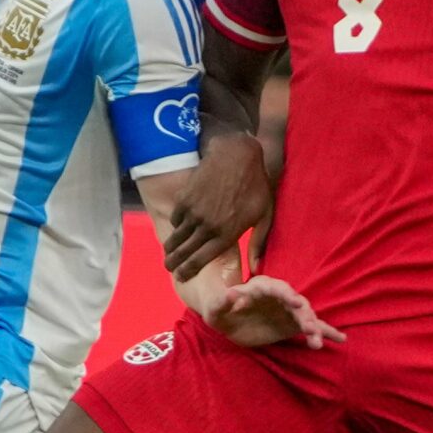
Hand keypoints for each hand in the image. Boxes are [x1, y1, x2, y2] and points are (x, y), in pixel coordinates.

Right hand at [162, 131, 272, 278]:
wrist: (236, 155)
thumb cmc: (256, 185)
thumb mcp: (265, 215)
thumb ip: (259, 243)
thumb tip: (256, 268)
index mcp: (227, 233)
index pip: (202, 259)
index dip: (189, 270)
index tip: (181, 277)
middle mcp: (207, 226)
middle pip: (185, 251)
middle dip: (174, 263)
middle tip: (168, 268)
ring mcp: (194, 212)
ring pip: (177, 236)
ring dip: (171, 247)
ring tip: (167, 254)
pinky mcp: (185, 198)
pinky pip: (176, 218)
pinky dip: (176, 225)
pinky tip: (177, 229)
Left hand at [198, 274, 345, 350]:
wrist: (227, 320)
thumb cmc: (219, 310)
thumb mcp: (215, 307)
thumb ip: (221, 301)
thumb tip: (231, 293)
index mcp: (260, 286)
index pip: (276, 288)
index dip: (287, 294)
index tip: (296, 303)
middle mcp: (279, 296)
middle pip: (295, 303)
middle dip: (303, 315)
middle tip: (309, 328)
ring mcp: (288, 310)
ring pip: (305, 316)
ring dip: (313, 327)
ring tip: (318, 342)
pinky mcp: (292, 324)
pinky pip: (311, 327)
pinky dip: (325, 332)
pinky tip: (341, 339)